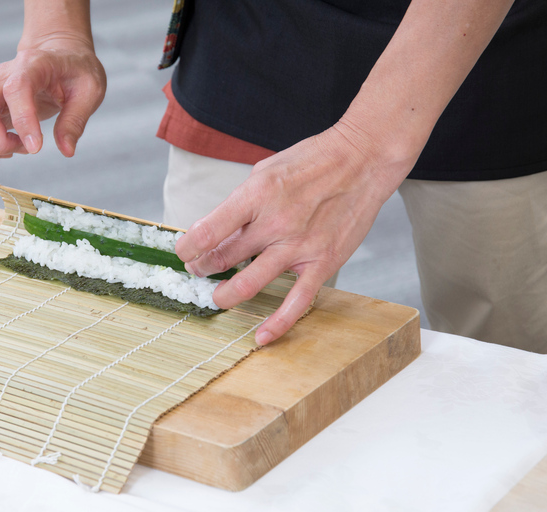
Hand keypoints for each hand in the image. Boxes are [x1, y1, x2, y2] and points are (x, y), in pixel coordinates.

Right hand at [0, 36, 105, 166]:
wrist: (58, 56)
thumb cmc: (75, 71)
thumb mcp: (90, 91)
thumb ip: (76, 120)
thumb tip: (66, 151)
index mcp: (32, 66)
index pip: (16, 90)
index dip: (22, 121)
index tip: (35, 149)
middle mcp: (1, 78)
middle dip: (0, 142)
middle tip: (26, 149)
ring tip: (13, 150)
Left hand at [174, 120, 415, 344]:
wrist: (362, 160)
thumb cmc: (312, 162)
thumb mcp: (265, 171)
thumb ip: (241, 203)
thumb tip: (214, 230)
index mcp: (256, 195)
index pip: (207, 231)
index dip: (187, 247)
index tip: (184, 252)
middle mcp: (275, 222)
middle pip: (223, 258)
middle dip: (203, 268)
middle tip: (200, 270)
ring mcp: (299, 246)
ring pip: (249, 284)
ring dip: (224, 295)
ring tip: (218, 295)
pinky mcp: (323, 263)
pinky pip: (296, 302)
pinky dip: (277, 324)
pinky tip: (261, 337)